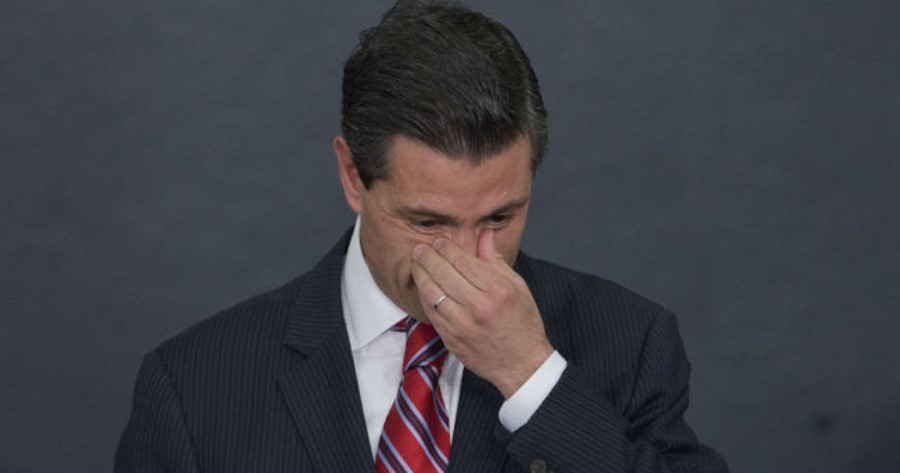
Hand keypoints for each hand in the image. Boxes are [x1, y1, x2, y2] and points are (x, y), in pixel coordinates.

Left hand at [410, 229, 553, 398]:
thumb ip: (495, 260)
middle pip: (442, 273)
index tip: (439, 241)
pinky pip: (430, 312)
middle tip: (419, 248)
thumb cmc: (523, 324)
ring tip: (416, 263)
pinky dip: (424, 296)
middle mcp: (477, 307)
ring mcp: (461, 325)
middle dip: (427, 257)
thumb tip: (484, 234)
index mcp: (497, 291)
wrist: (522, 364)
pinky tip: (422, 286)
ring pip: (431, 293)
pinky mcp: (451, 339)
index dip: (446, 248)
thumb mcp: (518, 287)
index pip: (462, 261)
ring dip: (420, 274)